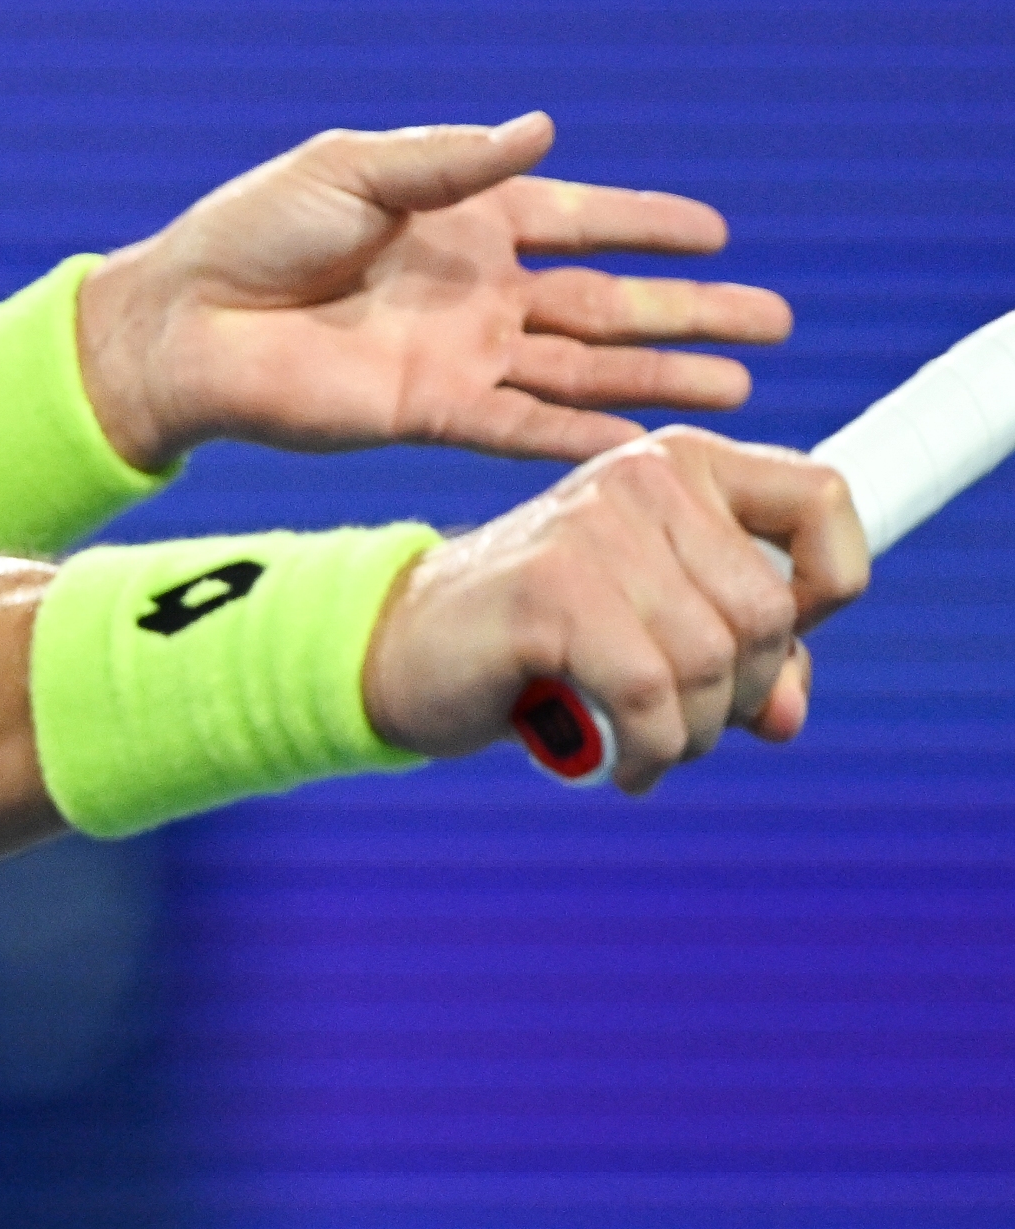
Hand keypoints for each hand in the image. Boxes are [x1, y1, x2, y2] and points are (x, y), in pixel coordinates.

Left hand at [76, 114, 791, 470]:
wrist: (183, 321)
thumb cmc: (252, 232)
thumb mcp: (352, 171)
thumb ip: (450, 161)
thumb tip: (545, 129)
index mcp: (461, 219)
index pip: (580, 219)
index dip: (648, 225)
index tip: (721, 232)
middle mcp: (475, 290)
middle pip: (606, 304)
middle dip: (688, 312)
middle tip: (774, 320)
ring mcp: (460, 355)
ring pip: (584, 371)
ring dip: (660, 380)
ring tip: (742, 389)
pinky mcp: (431, 411)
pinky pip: (525, 428)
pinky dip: (584, 438)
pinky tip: (646, 446)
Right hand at [361, 428, 869, 792]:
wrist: (398, 649)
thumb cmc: (534, 639)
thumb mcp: (653, 632)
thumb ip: (737, 657)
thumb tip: (787, 713)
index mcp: (677, 464)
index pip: (823, 498)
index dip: (830, 586)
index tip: (778, 642)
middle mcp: (639, 475)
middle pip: (767, 611)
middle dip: (741, 693)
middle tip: (685, 722)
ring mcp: (591, 526)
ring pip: (712, 660)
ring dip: (691, 732)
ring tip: (646, 746)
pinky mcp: (550, 588)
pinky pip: (650, 692)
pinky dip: (648, 748)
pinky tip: (620, 765)